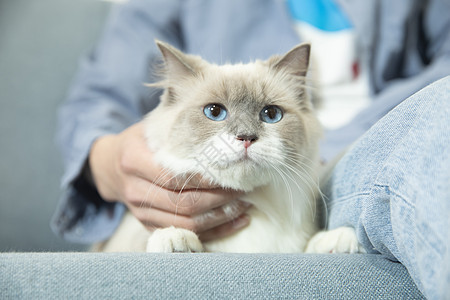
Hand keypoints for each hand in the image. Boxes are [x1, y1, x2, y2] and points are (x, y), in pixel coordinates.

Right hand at [88, 122, 249, 240]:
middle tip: (244, 190)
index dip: (205, 179)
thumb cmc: (140, 141)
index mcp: (134, 159)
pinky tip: (234, 222)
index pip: (174, 175)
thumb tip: (220, 117)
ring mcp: (140, 210)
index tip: (232, 173)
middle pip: (183, 202)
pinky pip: (183, 233)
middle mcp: (134, 188)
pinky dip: (212, 231)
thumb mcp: (152, 126)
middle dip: (219, 199)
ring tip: (244, 207)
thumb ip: (178, 125)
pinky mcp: (148, 224)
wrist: (110, 166)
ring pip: (185, 222)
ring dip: (219, 218)